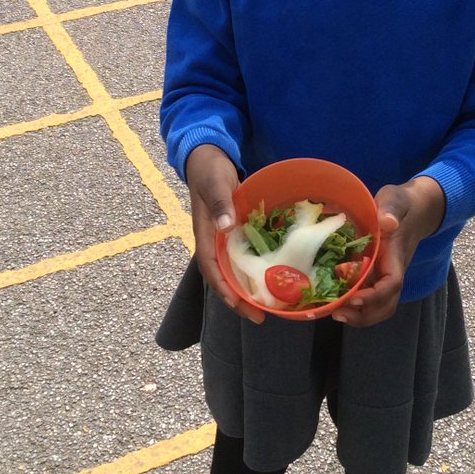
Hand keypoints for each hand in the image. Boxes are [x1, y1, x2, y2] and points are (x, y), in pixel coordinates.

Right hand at [184, 144, 263, 323]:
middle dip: (237, 299)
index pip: (211, 268)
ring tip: (265, 306)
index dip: (223, 289)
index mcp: (204, 232)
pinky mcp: (232, 231)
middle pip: (221, 277)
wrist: (206, 156)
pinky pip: (241, 256)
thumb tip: (225, 226)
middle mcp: (212, 240)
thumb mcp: (214, 183)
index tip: (239, 304)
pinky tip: (269, 277)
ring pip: (231, 270)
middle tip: (258, 317)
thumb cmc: (209, 169)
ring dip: (245, 289)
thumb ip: (219, 202)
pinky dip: (251, 270)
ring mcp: (222, 237)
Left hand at [332, 176, 444, 327]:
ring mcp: (383, 275)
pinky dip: (352, 305)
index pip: (392, 285)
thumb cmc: (401, 204)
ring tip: (333, 313)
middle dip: (364, 315)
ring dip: (358, 315)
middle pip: (385, 305)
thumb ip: (392, 208)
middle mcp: (391, 272)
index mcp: (396, 258)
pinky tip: (333, 301)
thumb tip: (388, 222)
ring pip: (377, 306)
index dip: (374, 297)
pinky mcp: (374, 274)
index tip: (353, 299)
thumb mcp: (395, 199)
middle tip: (338, 313)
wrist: (412, 209)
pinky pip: (366, 296)